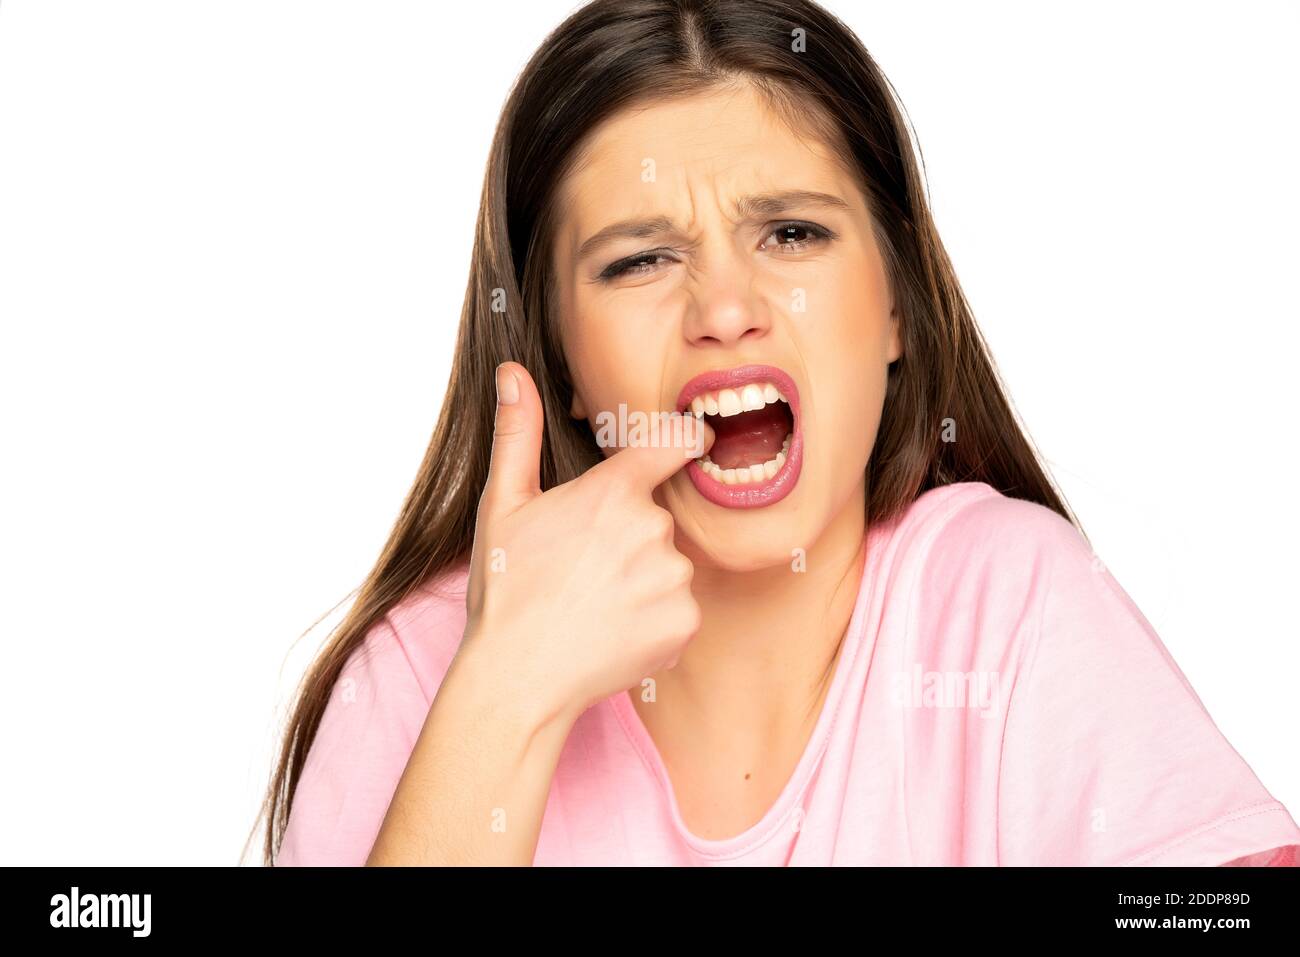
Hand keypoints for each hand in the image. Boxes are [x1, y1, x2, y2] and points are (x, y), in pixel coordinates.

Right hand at [458, 361, 712, 724]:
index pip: (674, 443)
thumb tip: (511, 372)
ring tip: (594, 603)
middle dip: (630, 534)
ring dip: (643, 578)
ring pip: (669, 564)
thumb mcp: (502, 505)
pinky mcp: (684, 623)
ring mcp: (672, 578)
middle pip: (658, 517)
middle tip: (583, 568)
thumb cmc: (506, 589)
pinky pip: (679, 608)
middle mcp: (652, 529)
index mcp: (612, 493)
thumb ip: (516, 433)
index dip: (687, 437)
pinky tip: (613, 630)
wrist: (518, 676)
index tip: (697, 438)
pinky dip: (654, 618)